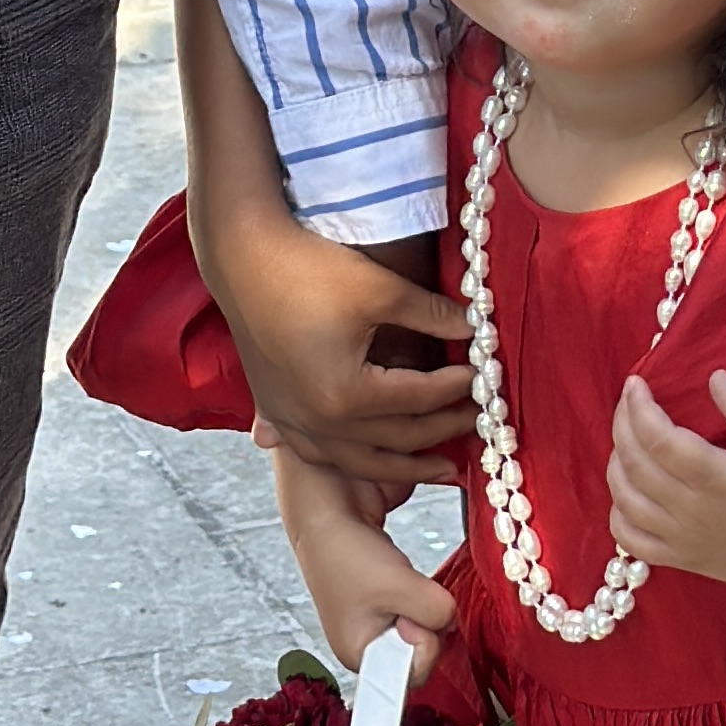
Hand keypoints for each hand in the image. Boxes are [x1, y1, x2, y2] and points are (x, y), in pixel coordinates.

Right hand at [192, 211, 471, 483]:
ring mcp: (293, 423)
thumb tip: (476, 329)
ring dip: (405, 465)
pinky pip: (324, 454)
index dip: (456, 388)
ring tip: (442, 467)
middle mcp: (319, 422)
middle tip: (477, 421)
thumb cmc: (309, 268)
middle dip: (442, 430)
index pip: (419, 399)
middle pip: (396, 439)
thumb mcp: (381, 288)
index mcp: (346, 394)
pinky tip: (373, 460)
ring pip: (361, 461)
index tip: (483, 377)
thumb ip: (433, 314)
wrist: (242, 258)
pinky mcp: (276, 414)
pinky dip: (357, 461)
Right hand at [274, 454, 458, 681]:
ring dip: (425, 600)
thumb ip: (435, 611)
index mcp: (360, 655)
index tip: (409, 617)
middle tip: (407, 591)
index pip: (413, 675)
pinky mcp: (390, 596)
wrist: (327, 507)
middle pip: (425, 650)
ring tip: (402, 579)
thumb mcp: (397, 586)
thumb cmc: (345, 551)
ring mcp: (380, 619)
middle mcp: (370, 643)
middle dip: (429, 621)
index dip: (422, 644)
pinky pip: (422, 603)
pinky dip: (423, 588)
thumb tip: (452, 618)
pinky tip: (403, 573)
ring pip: (427, 625)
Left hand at [608, 369, 725, 606]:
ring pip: (625, 500)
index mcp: (718, 480)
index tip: (636, 383)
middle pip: (635, 464)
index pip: (660, 439)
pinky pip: (630, 540)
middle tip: (629, 399)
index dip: (639, 408)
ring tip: (627, 437)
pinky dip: (617, 511)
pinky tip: (627, 488)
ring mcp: (682, 540)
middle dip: (623, 424)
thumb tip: (715, 378)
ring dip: (616, 463)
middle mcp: (692, 512)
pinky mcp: (681, 560)